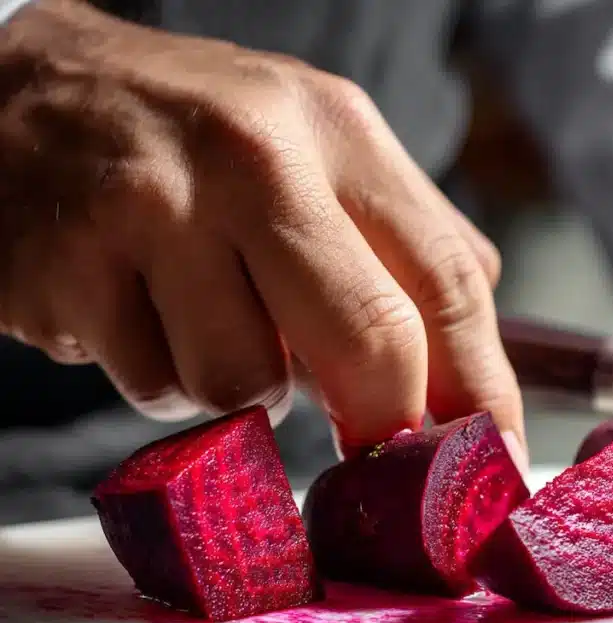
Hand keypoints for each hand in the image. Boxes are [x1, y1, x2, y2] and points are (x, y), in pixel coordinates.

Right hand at [0, 0, 525, 459]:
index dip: (483, 389)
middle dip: (385, 425)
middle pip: (373, 340)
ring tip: (199, 316)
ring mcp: (155, 207)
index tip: (490, 462)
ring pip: (246, 385)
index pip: (449, 278)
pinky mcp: (71, 266)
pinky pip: (156, 386)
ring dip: (239, 386)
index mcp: (336, 132)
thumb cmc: (186, 140)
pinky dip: (160, 375)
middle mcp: (255, 156)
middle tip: (373, 453)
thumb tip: (470, 361)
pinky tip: (135, 309)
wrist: (16, 95)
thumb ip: (397, 243)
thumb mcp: (308, 149)